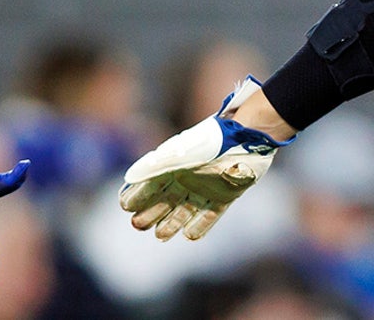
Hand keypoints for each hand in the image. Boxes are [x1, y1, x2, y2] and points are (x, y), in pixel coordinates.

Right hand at [120, 76, 288, 240]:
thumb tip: (128, 177)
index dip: (136, 195)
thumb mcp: (178, 154)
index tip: (126, 206)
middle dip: (148, 214)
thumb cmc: (209, 143)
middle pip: (162, 202)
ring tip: (160, 235)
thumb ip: (153, 166)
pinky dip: (199, 227)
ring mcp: (204, 189)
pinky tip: (188, 235)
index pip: (148, 185)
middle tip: (138, 224)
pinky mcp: (224, 197)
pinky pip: (208, 216)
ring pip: (182, 212)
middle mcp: (186, 179)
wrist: (246, 139)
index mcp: (172, 167)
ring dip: (170, 224)